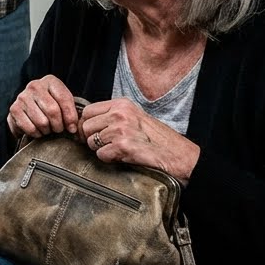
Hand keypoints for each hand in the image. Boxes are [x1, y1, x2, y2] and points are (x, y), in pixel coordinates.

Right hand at [6, 75, 80, 138]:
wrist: (29, 109)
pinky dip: (36, 134)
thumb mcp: (63, 103)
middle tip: (58, 129)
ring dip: (47, 131)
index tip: (72, 128)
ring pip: (42, 122)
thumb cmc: (50, 106)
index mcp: (50, 81)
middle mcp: (35, 85)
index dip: (70, 117)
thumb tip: (72, 129)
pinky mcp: (14, 109)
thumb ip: (71, 112)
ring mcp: (22, 96)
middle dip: (58, 126)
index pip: (64, 99)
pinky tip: (37, 130)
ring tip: (47, 129)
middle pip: (53, 111)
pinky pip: (30, 128)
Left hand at [81, 97, 199, 180]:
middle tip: (106, 146)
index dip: (87, 125)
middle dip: (91, 139)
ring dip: (102, 150)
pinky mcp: (123, 145)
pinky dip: (110, 159)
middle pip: (85, 126)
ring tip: (119, 151)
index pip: (87, 111)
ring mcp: (121, 129)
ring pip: (91, 142)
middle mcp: (120, 113)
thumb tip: (86, 124)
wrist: (179, 155)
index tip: (92, 134)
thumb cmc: (158, 140)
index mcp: (122, 104)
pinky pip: (101, 155)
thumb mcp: (134, 119)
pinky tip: (124, 157)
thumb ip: (112, 117)